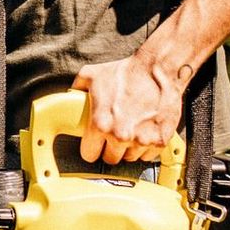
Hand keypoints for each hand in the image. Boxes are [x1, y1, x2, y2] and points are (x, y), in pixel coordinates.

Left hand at [72, 54, 186, 164]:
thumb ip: (77, 88)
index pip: (89, 155)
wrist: (157, 70)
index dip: (91, 149)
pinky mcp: (160, 141)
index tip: (94, 144)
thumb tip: (69, 96)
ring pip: (130, 158)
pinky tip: (144, 133)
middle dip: (110, 149)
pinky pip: (148, 155)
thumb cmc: (125, 73)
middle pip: (110, 159)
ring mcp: (141, 140)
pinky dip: (147, 147)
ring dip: (128, 149)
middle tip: (113, 137)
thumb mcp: (92, 76)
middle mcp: (120, 136)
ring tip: (130, 132)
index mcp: (100, 125)